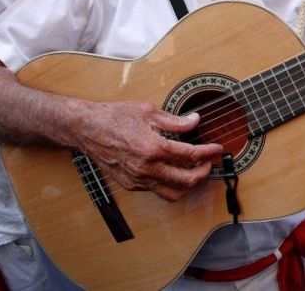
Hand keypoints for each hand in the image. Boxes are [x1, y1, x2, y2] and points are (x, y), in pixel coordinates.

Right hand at [79, 102, 222, 200]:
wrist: (86, 129)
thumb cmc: (114, 117)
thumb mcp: (147, 111)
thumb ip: (175, 120)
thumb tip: (195, 120)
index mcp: (153, 147)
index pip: (191, 154)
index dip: (209, 152)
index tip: (217, 149)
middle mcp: (147, 168)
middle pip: (187, 180)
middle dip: (204, 171)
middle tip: (210, 162)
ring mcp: (138, 180)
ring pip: (173, 193)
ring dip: (189, 185)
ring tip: (196, 171)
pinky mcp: (131, 185)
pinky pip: (157, 191)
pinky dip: (170, 185)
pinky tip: (174, 172)